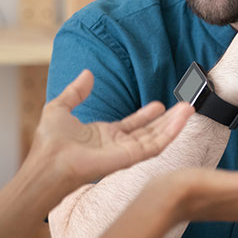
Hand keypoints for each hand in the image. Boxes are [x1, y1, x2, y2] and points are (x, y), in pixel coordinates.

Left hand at [27, 69, 193, 186]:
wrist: (48, 162)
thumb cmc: (49, 143)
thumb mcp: (60, 107)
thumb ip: (75, 92)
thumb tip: (87, 74)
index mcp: (103, 136)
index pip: (132, 126)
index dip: (146, 115)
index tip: (159, 105)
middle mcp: (117, 146)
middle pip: (149, 132)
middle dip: (167, 120)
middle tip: (184, 107)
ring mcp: (124, 153)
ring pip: (156, 138)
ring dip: (173, 124)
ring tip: (189, 109)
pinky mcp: (129, 158)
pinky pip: (155, 145)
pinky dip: (170, 132)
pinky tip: (181, 119)